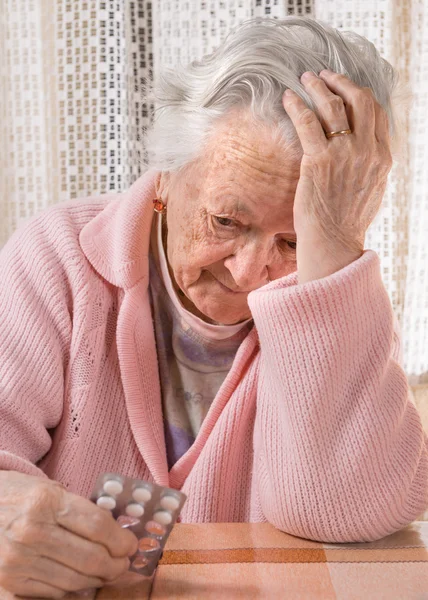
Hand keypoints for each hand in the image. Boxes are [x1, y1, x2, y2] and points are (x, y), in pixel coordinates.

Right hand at [0, 470, 137, 597]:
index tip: (131, 544)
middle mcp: (31, 532)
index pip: (97, 526)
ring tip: (108, 572)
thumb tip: (114, 527)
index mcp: (45, 502)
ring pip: (75, 579)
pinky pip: (53, 592)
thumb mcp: (46, 487)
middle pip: (90, 557)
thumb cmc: (13, 494)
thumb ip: (76, 506)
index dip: (120, 539)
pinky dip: (74, 588)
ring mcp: (19, 560)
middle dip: (116, 564)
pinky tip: (82, 579)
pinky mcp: (10, 581)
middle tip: (124, 563)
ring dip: (99, 579)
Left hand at [282, 70, 392, 281]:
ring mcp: (344, 154)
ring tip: (305, 79)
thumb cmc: (347, 221)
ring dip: (318, 87)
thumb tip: (361, 149)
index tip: (345, 87)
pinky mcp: (318, 160)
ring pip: (333, 106)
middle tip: (324, 76)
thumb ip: (370, 164)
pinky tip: (288, 97)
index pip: (376, 112)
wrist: (334, 242)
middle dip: (341, 82)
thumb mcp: (372, 189)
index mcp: (382, 157)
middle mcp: (367, 150)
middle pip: (360, 100)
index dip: (359, 94)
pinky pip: (307, 122)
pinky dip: (297, 105)